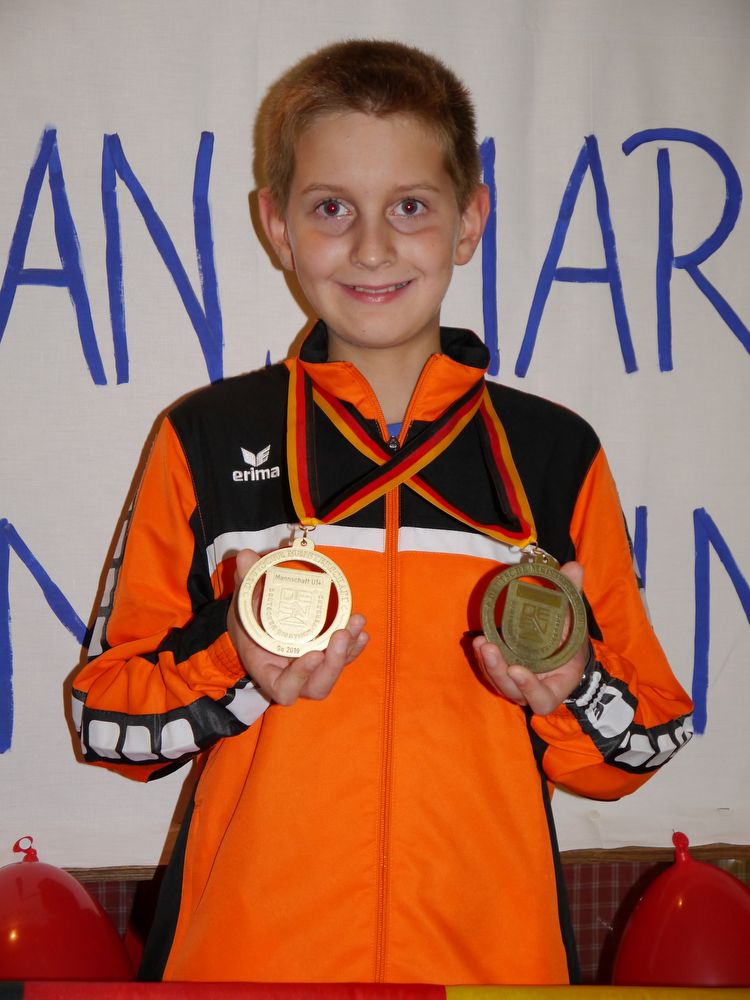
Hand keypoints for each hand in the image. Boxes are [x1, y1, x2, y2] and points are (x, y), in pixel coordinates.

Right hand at [227, 548, 367, 705]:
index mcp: (267, 669)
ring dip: (349, 650)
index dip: (299, 677)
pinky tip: (359, 626)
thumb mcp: (242, 601)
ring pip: (334, 671)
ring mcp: (311, 668)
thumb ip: (244, 580)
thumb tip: (247, 557)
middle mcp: (292, 674)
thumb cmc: (247, 618)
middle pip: (318, 686)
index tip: (312, 654)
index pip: (284, 688)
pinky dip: (354, 644)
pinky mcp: (325, 656)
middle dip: (334, 663)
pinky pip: (343, 657)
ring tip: (357, 622)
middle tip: (342, 634)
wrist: (255, 624)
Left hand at [472, 561, 587, 715]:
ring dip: (487, 664)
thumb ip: (572, 595)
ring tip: (480, 642)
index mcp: (557, 685)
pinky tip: (478, 640)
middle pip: (512, 691)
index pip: (542, 699)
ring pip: (498, 682)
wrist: (563, 648)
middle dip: (498, 672)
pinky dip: (483, 657)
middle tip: (489, 649)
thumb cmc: (571, 638)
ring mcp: (516, 682)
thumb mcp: (574, 618)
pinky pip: (491, 670)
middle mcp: (533, 688)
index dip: (530, 689)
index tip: (518, 670)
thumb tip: (574, 566)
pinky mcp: (503, 672)